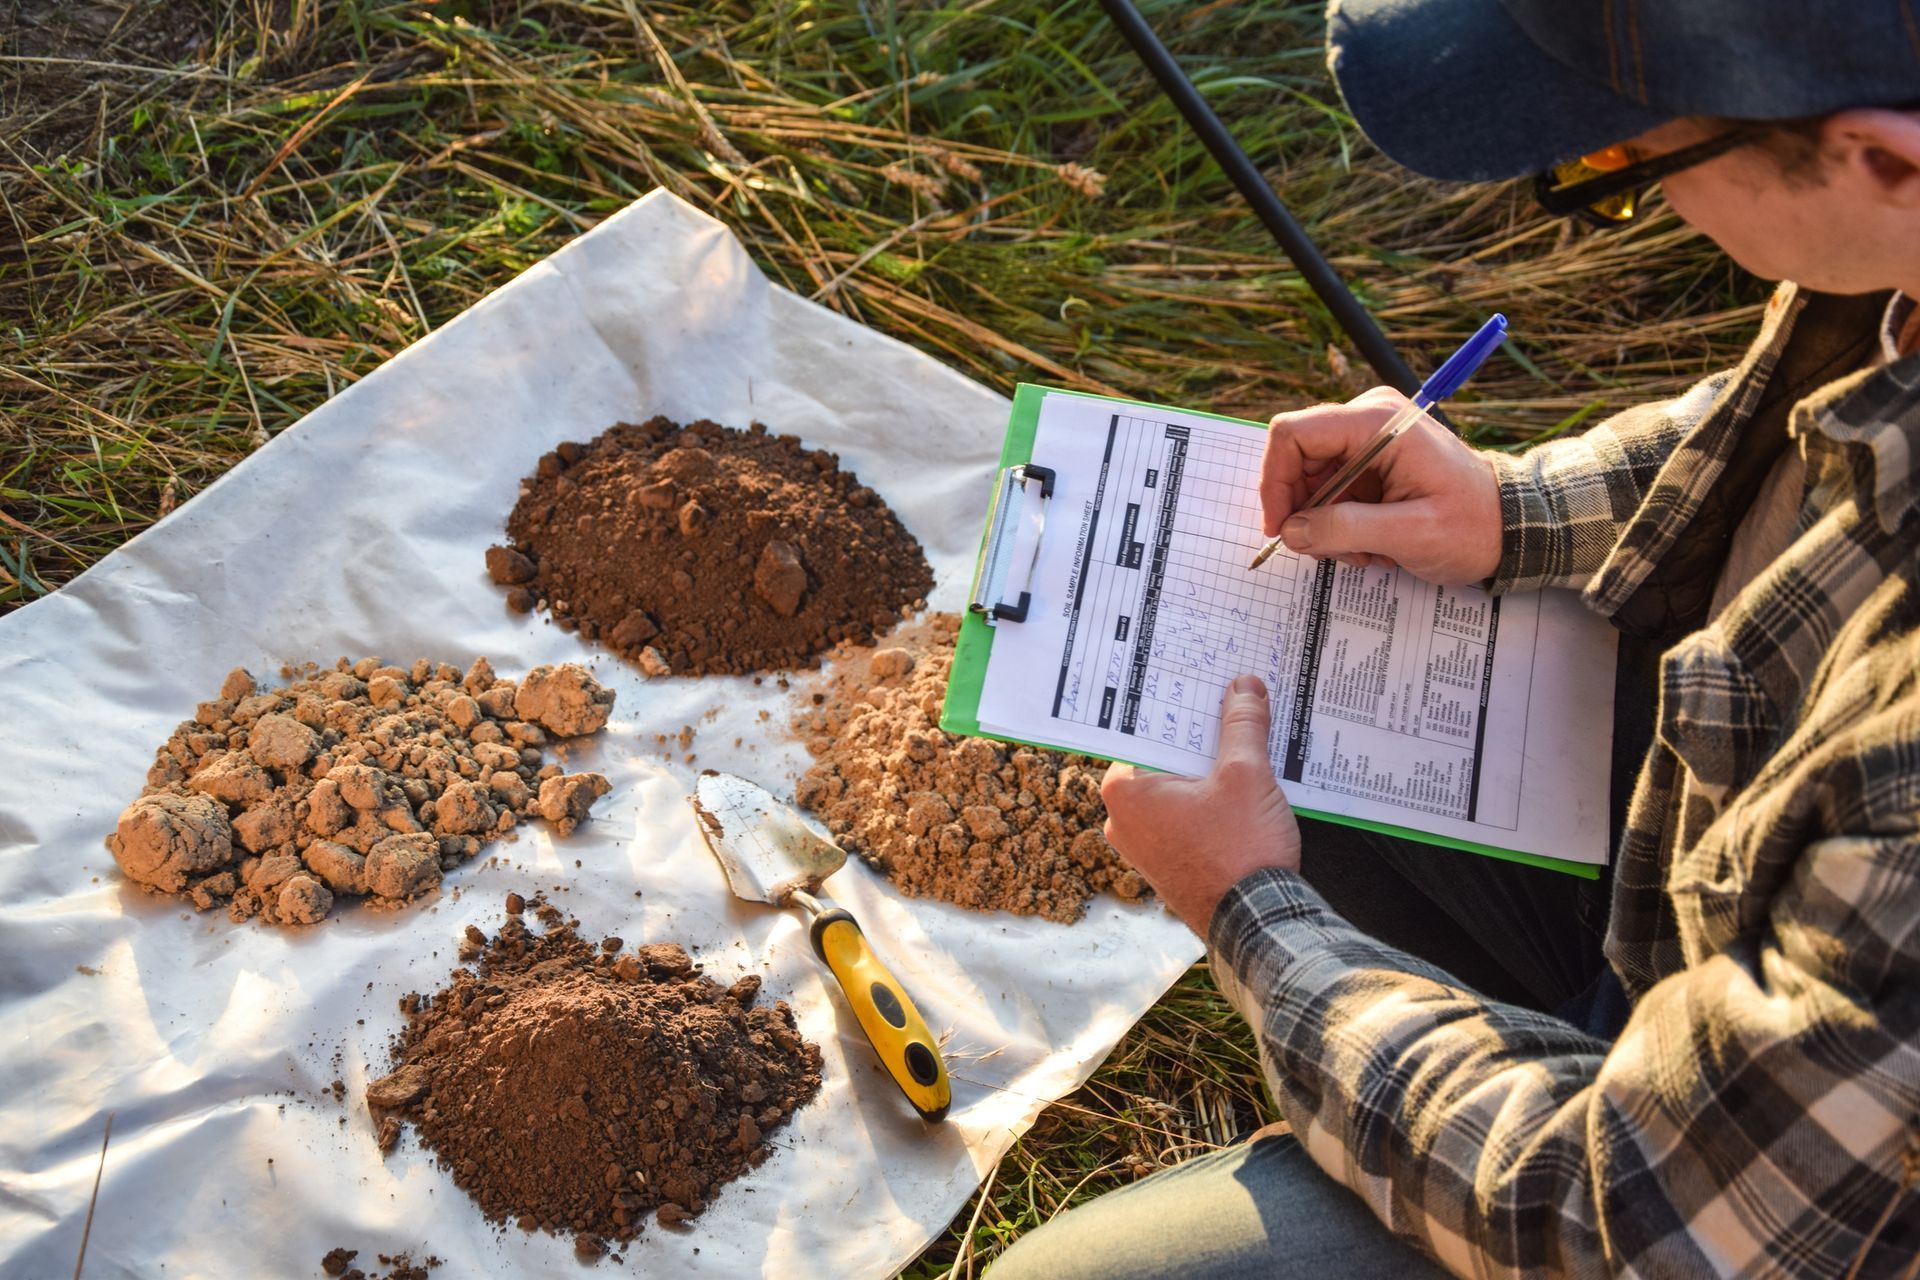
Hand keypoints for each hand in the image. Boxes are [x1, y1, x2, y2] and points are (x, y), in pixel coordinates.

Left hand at [1100, 675, 1300, 935]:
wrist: (1257, 924)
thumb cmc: (1241, 851)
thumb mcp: (1247, 774)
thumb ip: (1242, 725)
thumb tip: (1244, 686)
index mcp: (1124, 790)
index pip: (1144, 729)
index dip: (1177, 703)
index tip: (1198, 681)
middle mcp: (1122, 819)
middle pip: (1161, 758)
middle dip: (1196, 735)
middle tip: (1226, 702)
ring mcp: (1142, 846)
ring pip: (1175, 789)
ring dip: (1206, 769)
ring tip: (1240, 740)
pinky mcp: (1167, 864)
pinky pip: (1184, 816)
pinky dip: (1208, 800)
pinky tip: (1240, 786)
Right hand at [1261, 386, 1502, 584]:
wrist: (1510, 526)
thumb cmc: (1472, 526)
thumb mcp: (1410, 534)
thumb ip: (1346, 529)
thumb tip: (1292, 531)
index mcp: (1378, 422)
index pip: (1293, 434)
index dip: (1276, 481)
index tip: (1281, 528)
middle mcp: (1368, 419)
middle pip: (1297, 459)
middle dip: (1305, 511)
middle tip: (1332, 550)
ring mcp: (1368, 438)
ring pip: (1310, 481)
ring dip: (1325, 524)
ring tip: (1365, 550)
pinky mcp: (1369, 459)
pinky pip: (1329, 490)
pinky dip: (1339, 522)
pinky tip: (1371, 542)